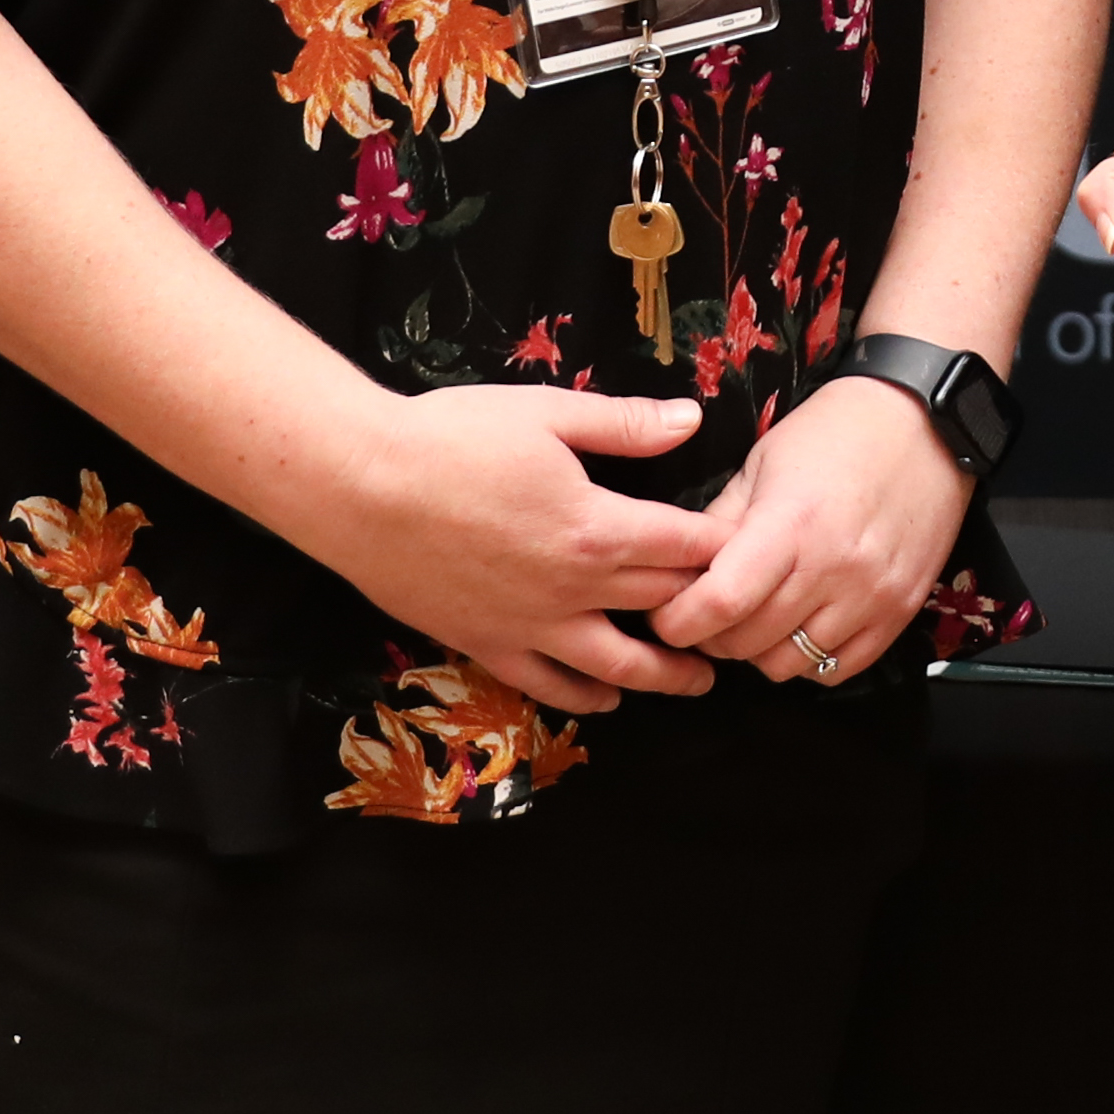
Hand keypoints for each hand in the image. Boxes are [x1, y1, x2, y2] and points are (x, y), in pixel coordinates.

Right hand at [292, 380, 725, 714]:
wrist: (361, 487)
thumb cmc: (451, 438)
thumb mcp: (546, 414)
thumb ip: (624, 425)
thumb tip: (692, 420)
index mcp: (598, 527)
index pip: (686, 546)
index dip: (724, 548)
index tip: (752, 550)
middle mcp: (575, 588)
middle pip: (662, 606)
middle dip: (709, 612)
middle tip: (745, 619)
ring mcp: (531, 625)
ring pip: (618, 664)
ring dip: (665, 675)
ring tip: (699, 680)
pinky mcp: (488, 644)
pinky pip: (548, 684)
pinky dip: (586, 696)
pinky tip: (607, 698)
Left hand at [658, 371, 969, 686]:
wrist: (926, 423)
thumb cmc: (839, 432)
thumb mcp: (763, 462)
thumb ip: (721, 522)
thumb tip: (681, 570)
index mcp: (790, 524)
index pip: (720, 602)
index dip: (679, 620)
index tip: (667, 615)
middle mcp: (833, 568)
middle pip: (748, 641)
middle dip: (712, 635)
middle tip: (708, 612)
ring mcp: (871, 595)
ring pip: (790, 664)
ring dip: (760, 650)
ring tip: (757, 618)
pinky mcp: (900, 612)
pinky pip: (838, 669)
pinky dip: (809, 659)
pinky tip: (801, 626)